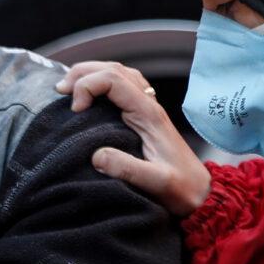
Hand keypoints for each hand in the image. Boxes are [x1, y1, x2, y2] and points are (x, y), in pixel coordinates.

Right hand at [56, 61, 210, 215]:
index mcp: (148, 114)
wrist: (202, 194)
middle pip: (114, 69)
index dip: (88, 87)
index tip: (75, 111)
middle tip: (61, 91)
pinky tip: (88, 95)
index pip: (113, 80)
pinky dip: (100, 83)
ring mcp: (146, 109)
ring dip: (91, 74)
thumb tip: (96, 156)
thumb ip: (128, 169)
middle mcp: (148, 105)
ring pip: (118, 73)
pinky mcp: (143, 117)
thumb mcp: (157, 183)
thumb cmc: (182, 190)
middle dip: (83, 73)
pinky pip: (121, 87)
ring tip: (68, 88)